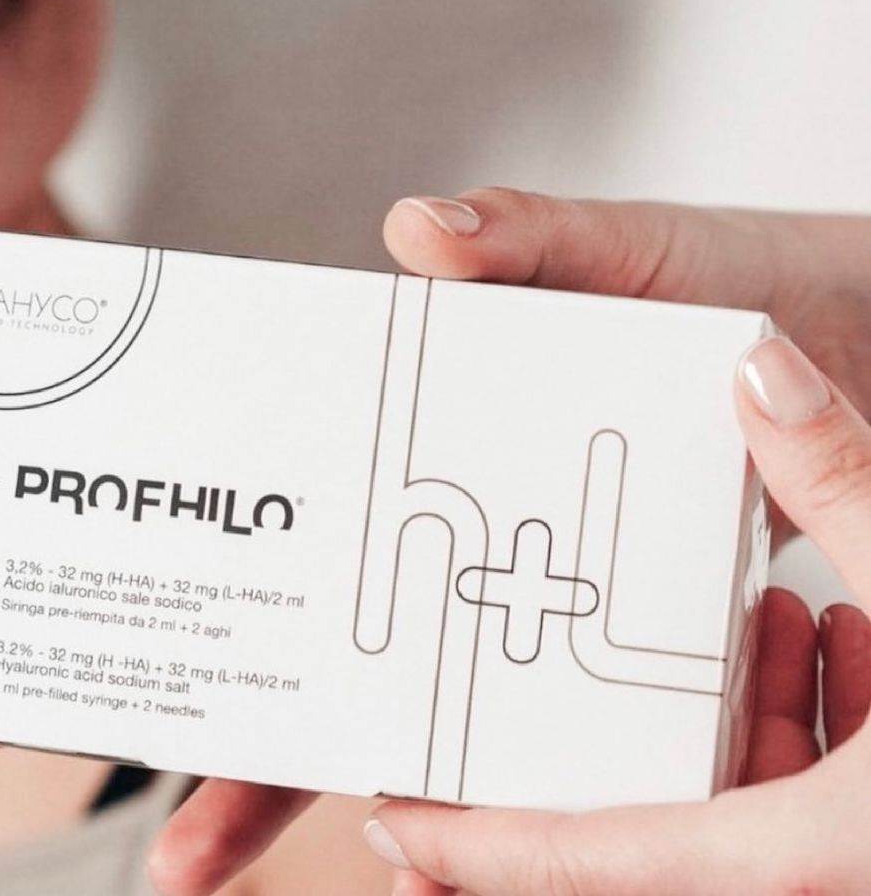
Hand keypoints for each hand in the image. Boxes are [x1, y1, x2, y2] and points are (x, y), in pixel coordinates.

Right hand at [146, 192, 870, 894]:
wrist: (845, 321)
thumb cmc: (724, 278)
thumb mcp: (613, 253)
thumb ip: (524, 236)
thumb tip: (417, 227)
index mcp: (448, 438)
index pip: (323, 541)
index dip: (246, 618)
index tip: (176, 695)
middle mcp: (483, 523)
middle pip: (362, 660)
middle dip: (276, 759)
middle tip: (192, 854)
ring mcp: (560, 578)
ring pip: (465, 711)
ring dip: (431, 796)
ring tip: (395, 868)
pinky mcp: (649, 617)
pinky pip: (594, 720)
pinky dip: (570, 778)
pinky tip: (530, 831)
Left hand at [364, 335, 870, 894]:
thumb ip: (846, 477)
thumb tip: (758, 371)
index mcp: (805, 852)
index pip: (585, 859)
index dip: (473, 843)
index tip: (391, 818)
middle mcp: (822, 874)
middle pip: (648, 834)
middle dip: (606, 745)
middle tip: (549, 677)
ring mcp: (855, 860)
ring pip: (743, 805)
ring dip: (736, 703)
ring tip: (752, 609)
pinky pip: (815, 795)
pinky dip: (808, 711)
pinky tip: (834, 628)